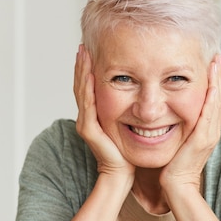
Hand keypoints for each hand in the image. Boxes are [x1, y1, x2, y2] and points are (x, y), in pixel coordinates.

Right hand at [73, 45, 134, 179]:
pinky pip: (88, 104)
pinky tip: (90, 75)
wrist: (121, 174)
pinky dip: (88, 87)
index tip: (91, 50)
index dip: (88, 69)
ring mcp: (86, 122)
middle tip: (83, 46)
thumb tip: (139, 95)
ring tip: (83, 53)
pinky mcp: (89, 129)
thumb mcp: (126, 125)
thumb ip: (127, 111)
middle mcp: (87, 117)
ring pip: (82, 91)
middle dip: (82, 65)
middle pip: (81, 85)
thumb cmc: (127, 153)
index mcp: (94, 115)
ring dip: (82, 71)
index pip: (89, 87)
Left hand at [160, 54, 220, 192]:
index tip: (214, 63)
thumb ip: (180, 126)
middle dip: (220, 75)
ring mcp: (209, 135)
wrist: (176, 186)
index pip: (216, 100)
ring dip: (218, 81)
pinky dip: (213, 98)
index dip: (217, 81)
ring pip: (219, 102)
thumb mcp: (179, 140)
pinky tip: (212, 85)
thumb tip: (171, 113)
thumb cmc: (173, 166)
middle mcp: (212, 130)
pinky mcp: (203, 140)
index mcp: (207, 129)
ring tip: (216, 63)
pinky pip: (210, 115)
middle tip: (218, 56)